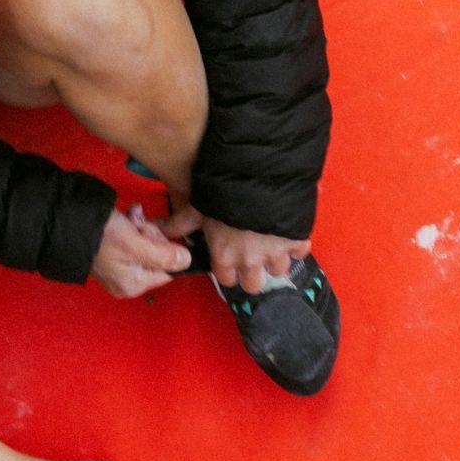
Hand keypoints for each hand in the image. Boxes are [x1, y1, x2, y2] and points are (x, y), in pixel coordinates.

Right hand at [90, 203, 190, 299]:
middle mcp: (127, 281)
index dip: (164, 248)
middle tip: (136, 227)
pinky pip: (133, 241)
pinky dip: (132, 227)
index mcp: (134, 285)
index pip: (168, 269)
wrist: (68, 220)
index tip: (150, 235)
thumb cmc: (99, 235)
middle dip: (150, 235)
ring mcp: (120, 268)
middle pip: (158, 256)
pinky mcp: (113, 254)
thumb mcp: (136, 243)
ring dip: (141, 227)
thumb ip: (164, 255)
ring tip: (128, 221)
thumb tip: (186, 261)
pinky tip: (125, 218)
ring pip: (147, 245)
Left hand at [159, 203, 306, 291]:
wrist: (257, 174)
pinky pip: (301, 252)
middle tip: (252, 257)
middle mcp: (250, 261)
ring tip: (270, 242)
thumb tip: (158, 229)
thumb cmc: (224, 190)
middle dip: (253, 274)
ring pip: (279, 270)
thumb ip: (179, 222)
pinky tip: (288, 232)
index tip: (230, 260)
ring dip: (275, 259)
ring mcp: (275, 252)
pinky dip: (297, 244)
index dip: (228, 270)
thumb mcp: (197, 206)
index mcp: (225, 257)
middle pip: (254, 286)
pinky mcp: (296, 240)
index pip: (226, 280)